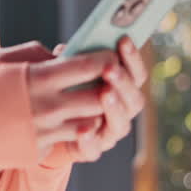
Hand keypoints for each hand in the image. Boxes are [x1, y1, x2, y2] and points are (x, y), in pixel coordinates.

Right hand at [0, 41, 123, 162]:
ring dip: (95, 114)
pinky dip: (70, 130)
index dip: (105, 61)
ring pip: (89, 124)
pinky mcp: (38, 150)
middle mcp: (48, 106)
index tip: (110, 56)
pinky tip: (67, 122)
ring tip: (92, 104)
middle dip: (108, 89)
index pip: (89, 66)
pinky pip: (65, 140)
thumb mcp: (2, 60)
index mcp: (39, 78)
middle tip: (109, 83)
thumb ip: (37, 55)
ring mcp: (44, 132)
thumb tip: (62, 55)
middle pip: (98, 98)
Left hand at [66, 35, 147, 162]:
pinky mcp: (91, 150)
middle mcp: (122, 112)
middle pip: (134, 100)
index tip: (123, 40)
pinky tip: (83, 128)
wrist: (53, 126)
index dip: (132, 58)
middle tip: (110, 68)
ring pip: (120, 124)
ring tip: (105, 93)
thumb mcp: (70, 73)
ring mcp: (109, 133)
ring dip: (114, 108)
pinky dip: (90, 139)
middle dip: (123, 83)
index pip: (136, 74)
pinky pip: (94, 148)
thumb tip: (66, 49)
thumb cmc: (68, 91)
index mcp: (122, 90)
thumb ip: (73, 62)